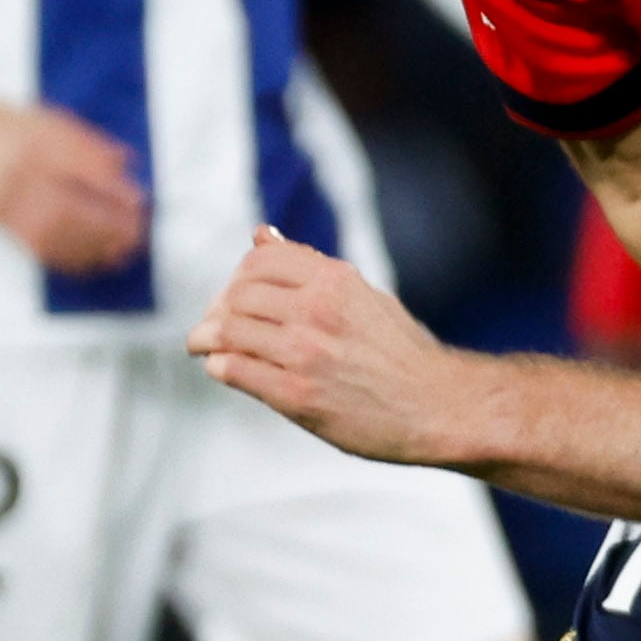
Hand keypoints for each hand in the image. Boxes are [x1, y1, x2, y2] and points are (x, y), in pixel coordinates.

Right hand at [0, 94, 148, 273]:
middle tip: (135, 234)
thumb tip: (126, 163)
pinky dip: (66, 258)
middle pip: (71, 208)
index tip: (138, 202)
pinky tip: (89, 262)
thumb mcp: (52, 122)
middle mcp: (20, 173)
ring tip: (119, 253)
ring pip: (55, 234)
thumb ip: (89, 143)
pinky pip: (36, 246)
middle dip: (108, 226)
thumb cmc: (9, 124)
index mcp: (37, 143)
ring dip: (91, 248)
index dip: (114, 191)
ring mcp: (7, 199)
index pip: (82, 171)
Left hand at [188, 229, 474, 464]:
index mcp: (335, 280)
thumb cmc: (403, 355)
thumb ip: (310, 267)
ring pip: (226, 330)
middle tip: (212, 324)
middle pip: (237, 295)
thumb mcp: (363, 296)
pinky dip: (219, 365)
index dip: (239, 276)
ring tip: (203, 345)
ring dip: (206, 338)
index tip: (234, 294)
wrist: (437, 408)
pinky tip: (223, 368)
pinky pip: (234, 369)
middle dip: (217, 308)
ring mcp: (304, 353)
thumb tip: (259, 232)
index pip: (260, 259)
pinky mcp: (296, 395)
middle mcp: (317, 310)